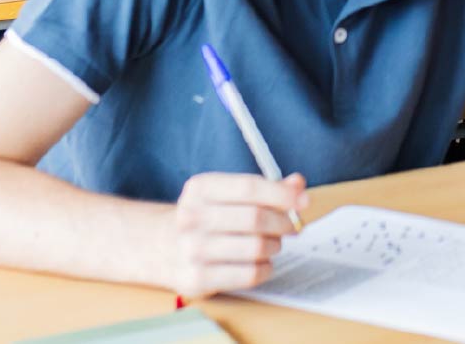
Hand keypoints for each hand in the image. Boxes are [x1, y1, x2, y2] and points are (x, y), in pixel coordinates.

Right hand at [161, 172, 306, 299]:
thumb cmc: (207, 217)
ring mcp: (190, 250)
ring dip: (273, 246)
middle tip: (291, 226)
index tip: (304, 201)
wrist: (160, 246)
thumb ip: (266, 188)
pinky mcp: (196, 279)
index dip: (282, 194)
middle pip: (255, 219)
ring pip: (256, 248)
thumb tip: (298, 185)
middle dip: (282, 223)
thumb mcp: (228, 194)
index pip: (250, 188)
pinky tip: (260, 262)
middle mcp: (190, 217)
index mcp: (200, 188)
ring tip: (270, 244)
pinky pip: (249, 274)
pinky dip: (265, 268)